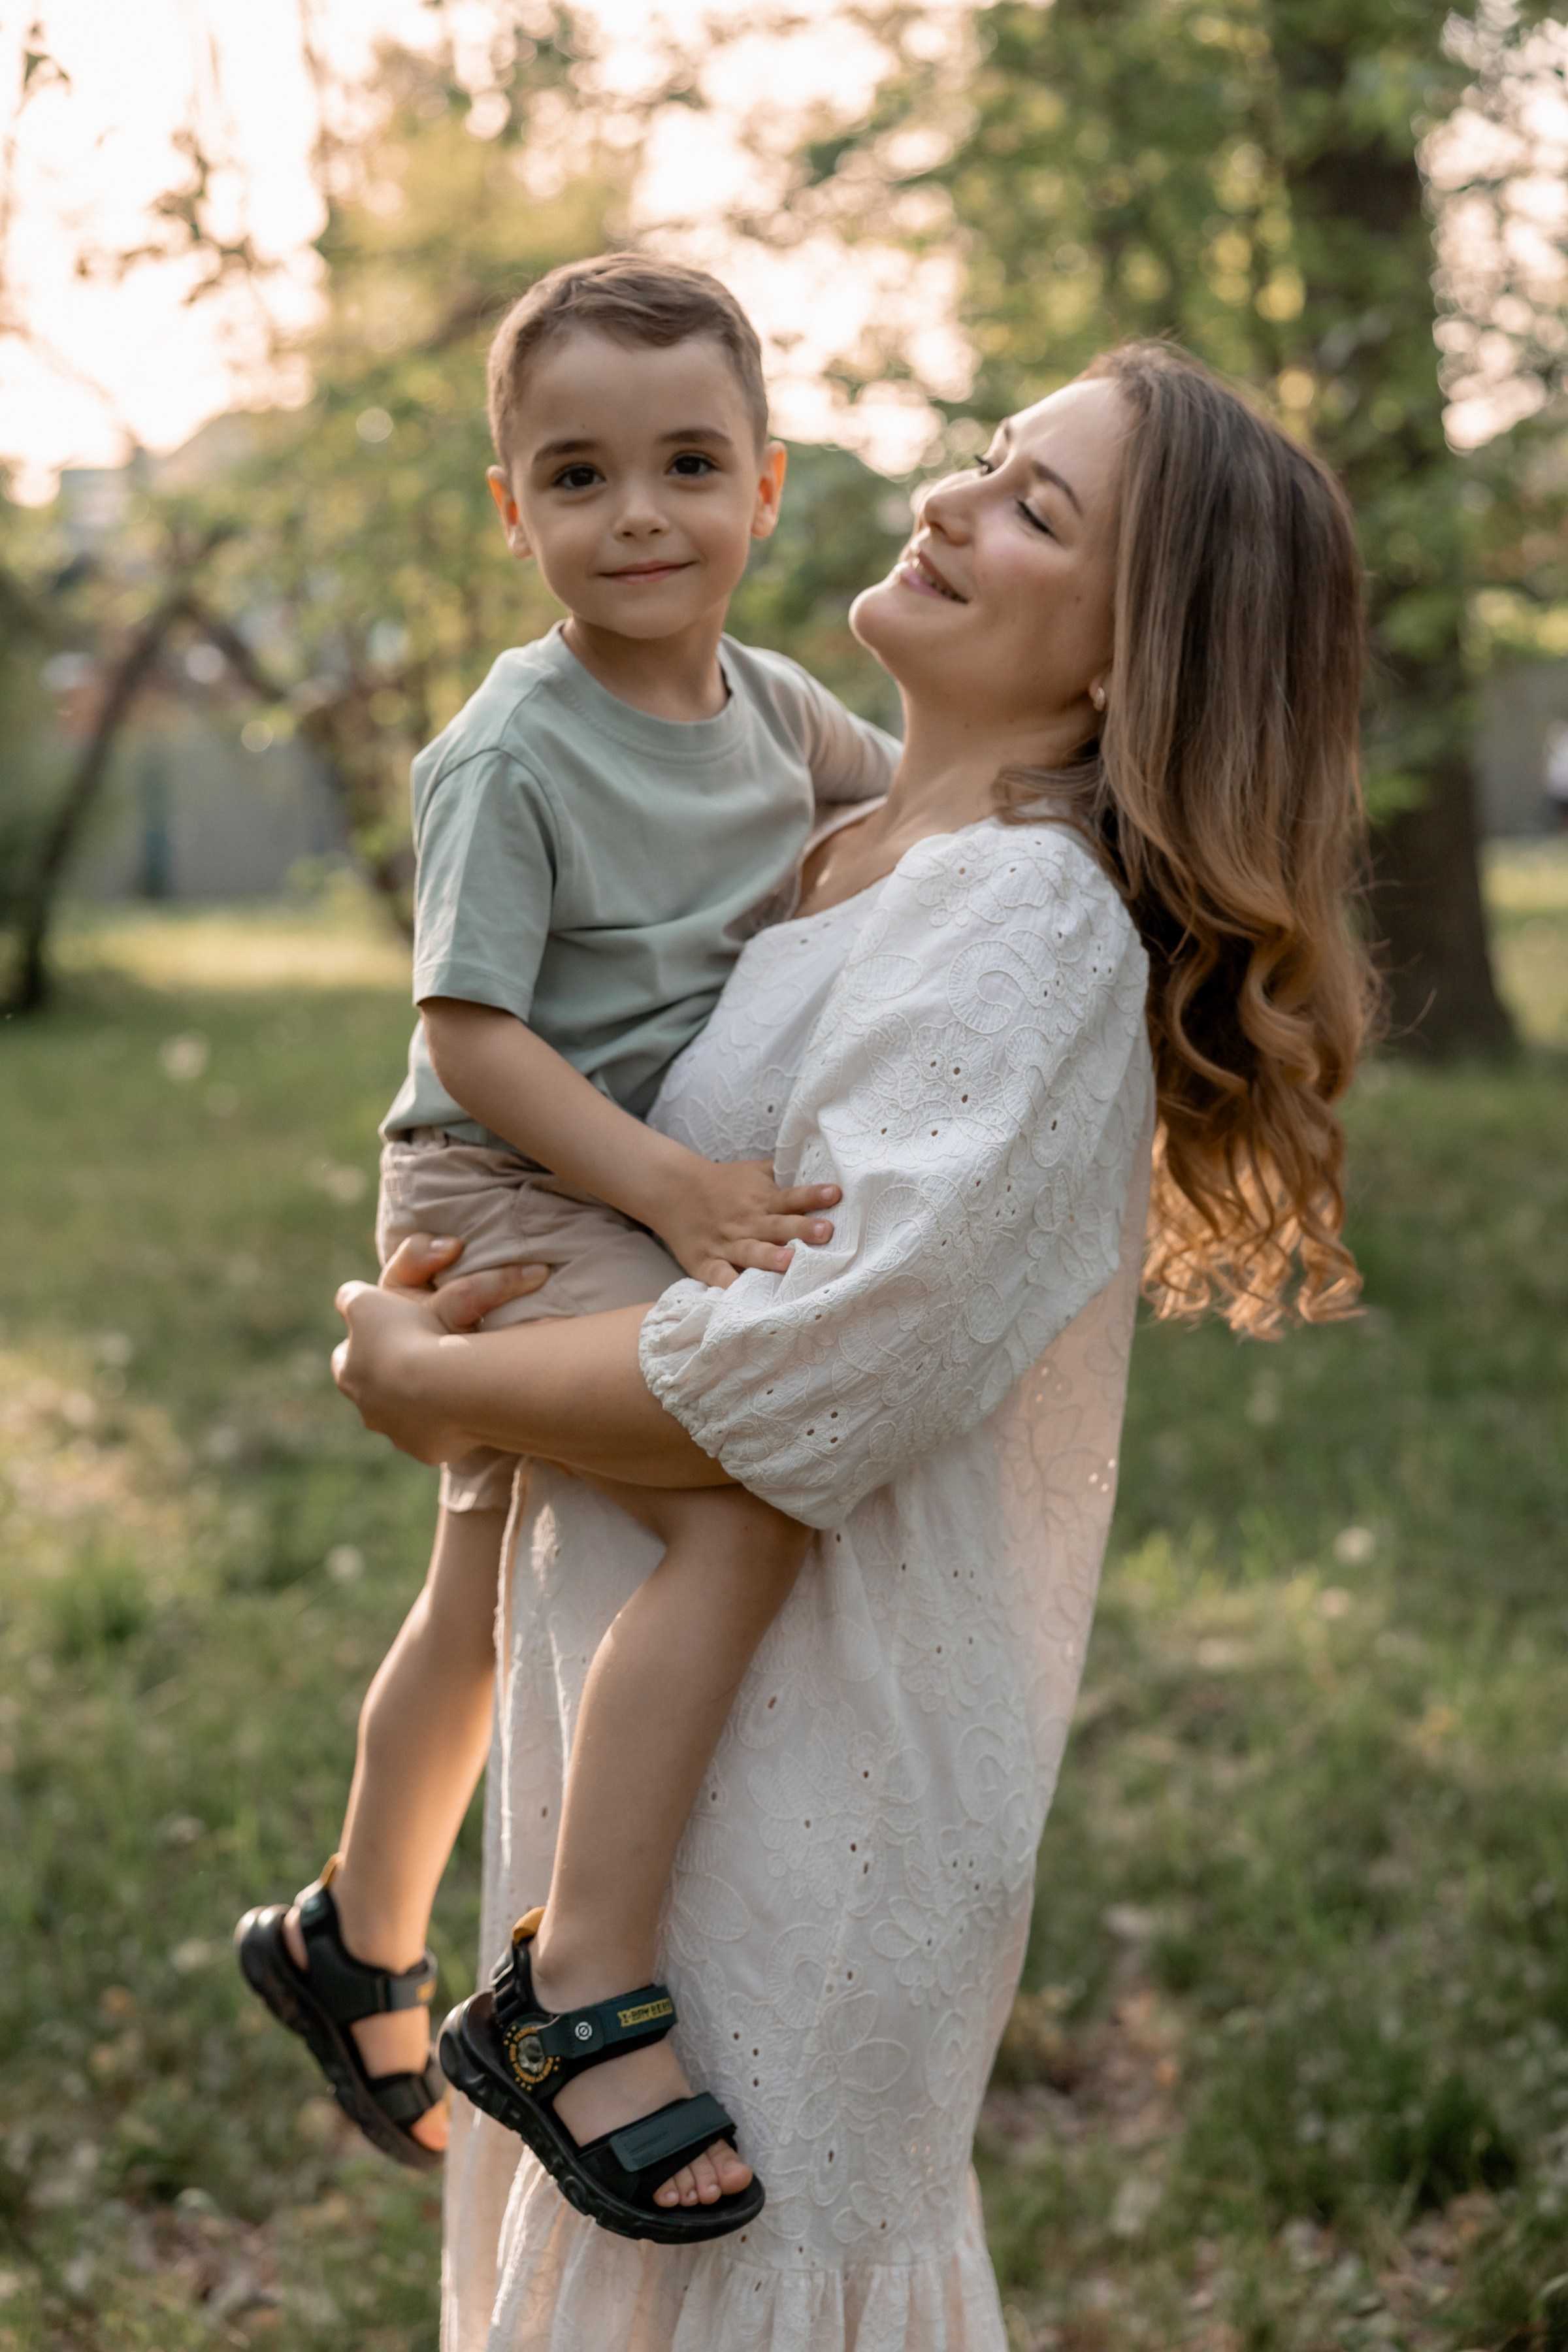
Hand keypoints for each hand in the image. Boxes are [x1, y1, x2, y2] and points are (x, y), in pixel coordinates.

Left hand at [331, 1232, 548, 1459]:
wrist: (447, 1386)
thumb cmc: (405, 1337)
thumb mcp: (366, 1300)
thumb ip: (350, 1298)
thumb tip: (347, 1300)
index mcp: (350, 1375)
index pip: (346, 1357)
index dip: (365, 1341)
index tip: (387, 1330)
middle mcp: (369, 1412)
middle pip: (377, 1392)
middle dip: (394, 1377)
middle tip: (422, 1356)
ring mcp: (399, 1435)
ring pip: (407, 1417)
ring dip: (422, 1402)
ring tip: (449, 1381)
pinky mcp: (430, 1451)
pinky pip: (439, 1435)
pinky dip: (448, 1421)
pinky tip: (465, 1402)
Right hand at [647, 1156, 839, 1288]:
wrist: (673, 1189)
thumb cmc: (724, 1183)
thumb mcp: (754, 1171)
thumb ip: (785, 1173)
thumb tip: (822, 1163)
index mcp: (762, 1200)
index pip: (791, 1197)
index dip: (813, 1195)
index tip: (836, 1193)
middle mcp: (748, 1222)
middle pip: (777, 1225)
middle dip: (801, 1229)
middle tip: (826, 1232)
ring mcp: (727, 1243)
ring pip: (751, 1251)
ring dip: (770, 1257)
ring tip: (790, 1262)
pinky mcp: (706, 1262)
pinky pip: (718, 1275)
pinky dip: (727, 1284)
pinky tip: (740, 1294)